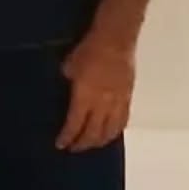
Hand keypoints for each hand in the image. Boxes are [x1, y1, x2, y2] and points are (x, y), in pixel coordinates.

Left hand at [57, 33, 134, 152]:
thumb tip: (68, 84)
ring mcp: (117, 104)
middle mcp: (102, 106)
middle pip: (93, 133)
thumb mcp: (70, 65)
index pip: (74, 125)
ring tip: (92, 144)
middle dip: (82, 144)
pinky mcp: (128, 98)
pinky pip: (123, 121)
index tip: (60, 145)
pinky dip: (115, 131)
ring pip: (110, 131)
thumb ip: (68, 79)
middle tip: (74, 148)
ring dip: (100, 141)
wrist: (115, 42)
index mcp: (84, 98)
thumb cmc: (88, 51)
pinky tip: (111, 133)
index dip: (67, 137)